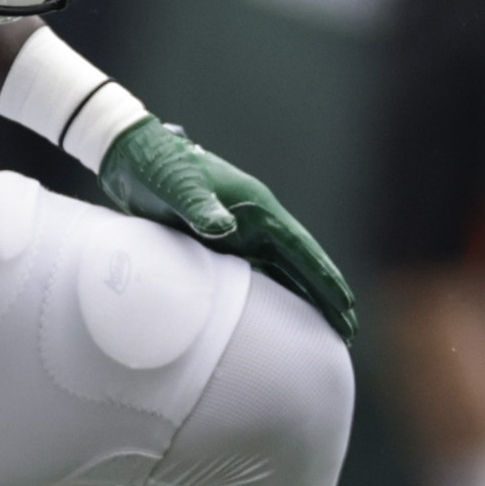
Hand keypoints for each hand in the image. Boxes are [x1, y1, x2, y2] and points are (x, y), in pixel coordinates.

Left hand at [97, 114, 357, 327]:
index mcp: (257, 207)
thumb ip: (200, 207)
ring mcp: (242, 231)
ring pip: (284, 270)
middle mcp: (257, 221)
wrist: (135, 155)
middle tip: (349, 330)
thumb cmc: (159, 168)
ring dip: (307, 297)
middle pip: (301, 264)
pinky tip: (286, 311)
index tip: (346, 304)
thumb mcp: (178, 186)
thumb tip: (225, 229)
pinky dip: (279, 292)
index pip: (301, 249)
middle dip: (327, 295)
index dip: (324, 278)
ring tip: (329, 326)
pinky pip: (259, 272)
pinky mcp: (223, 240)